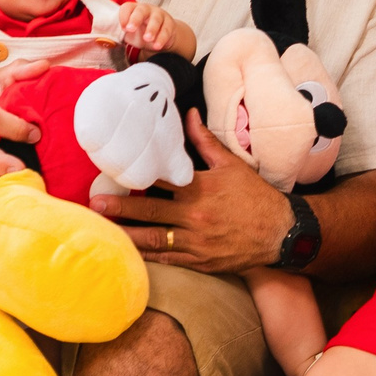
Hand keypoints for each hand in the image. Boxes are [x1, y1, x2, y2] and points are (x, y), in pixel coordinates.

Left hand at [91, 112, 287, 271]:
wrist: (281, 232)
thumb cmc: (255, 197)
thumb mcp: (231, 164)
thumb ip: (205, 141)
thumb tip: (187, 114)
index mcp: (200, 189)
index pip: (161, 180)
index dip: (135, 177)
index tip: (111, 173)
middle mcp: (195, 216)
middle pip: (151, 212)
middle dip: (121, 209)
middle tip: (95, 207)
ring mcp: (197, 242)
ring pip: (155, 240)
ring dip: (127, 235)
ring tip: (103, 233)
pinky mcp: (201, 261)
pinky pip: (169, 261)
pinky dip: (147, 258)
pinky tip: (128, 255)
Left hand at [115, 0, 179, 56]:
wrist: (160, 36)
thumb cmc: (141, 32)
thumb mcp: (129, 33)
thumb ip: (119, 34)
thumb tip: (104, 42)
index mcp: (134, 9)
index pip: (127, 8)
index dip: (124, 16)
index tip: (122, 28)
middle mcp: (147, 10)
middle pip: (141, 10)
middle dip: (135, 19)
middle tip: (130, 29)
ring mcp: (159, 15)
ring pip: (156, 20)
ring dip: (151, 29)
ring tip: (147, 39)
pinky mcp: (169, 24)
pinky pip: (166, 30)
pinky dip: (162, 38)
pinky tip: (157, 46)